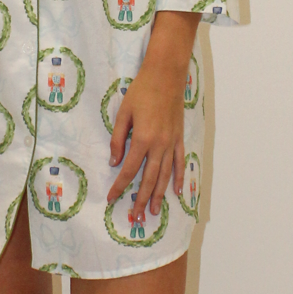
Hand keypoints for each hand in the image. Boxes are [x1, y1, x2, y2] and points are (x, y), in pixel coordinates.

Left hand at [107, 59, 184, 222]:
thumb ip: (118, 139)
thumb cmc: (141, 91)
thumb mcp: (123, 113)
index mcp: (143, 139)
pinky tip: (177, 191)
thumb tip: (114, 161)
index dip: (119, 186)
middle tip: (134, 218)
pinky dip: (179, 178)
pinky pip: (179, 163)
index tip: (111, 199)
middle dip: (140, 200)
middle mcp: (160, 145)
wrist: (166, 75)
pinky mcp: (180, 138)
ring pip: (165, 175)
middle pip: (148, 179)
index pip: (128, 170)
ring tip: (153, 212)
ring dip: (158, 195)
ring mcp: (172, 143)